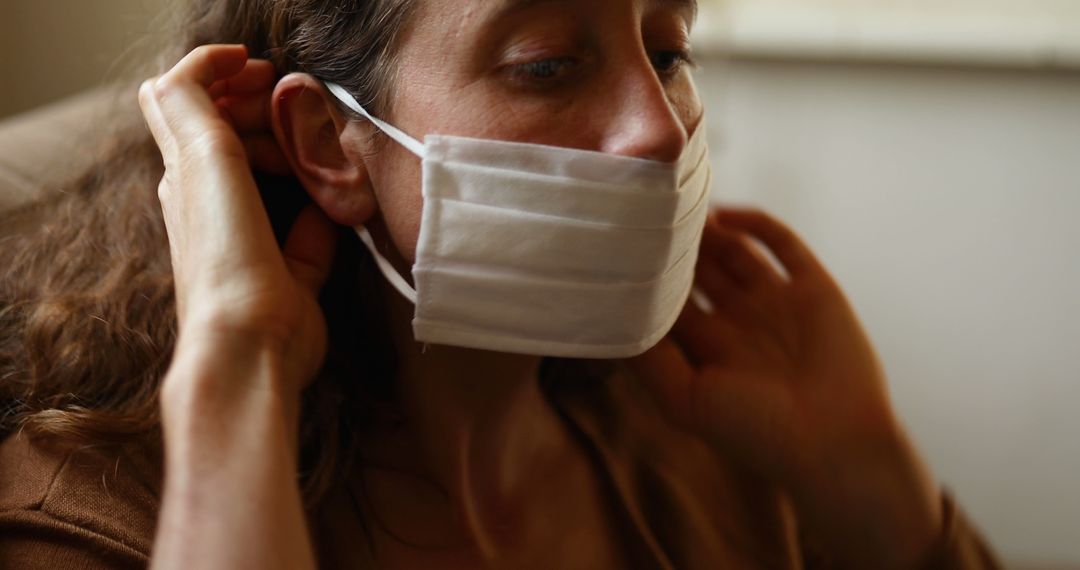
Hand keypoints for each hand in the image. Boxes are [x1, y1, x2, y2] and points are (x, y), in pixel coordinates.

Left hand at [138, 45, 335, 396]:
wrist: (250, 346)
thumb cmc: (226, 256)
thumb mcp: (205, 158)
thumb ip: (192, 102)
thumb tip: (206, 69)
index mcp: (187, 175)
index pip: (191, 104)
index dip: (224, 74)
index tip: (264, 68)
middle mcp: (212, 205)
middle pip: (233, 135)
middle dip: (264, 107)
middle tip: (300, 100)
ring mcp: (251, 239)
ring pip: (272, 176)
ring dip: (297, 148)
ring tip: (325, 146)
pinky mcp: (289, 272)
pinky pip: (310, 225)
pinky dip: (324, 204)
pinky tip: (341, 200)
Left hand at [632, 207, 941, 567]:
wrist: (834, 441)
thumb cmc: (754, 431)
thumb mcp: (684, 399)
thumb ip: (648, 359)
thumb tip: (609, 317)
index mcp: (709, 350)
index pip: (669, 300)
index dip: (648, 274)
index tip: (621, 246)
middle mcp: (740, 323)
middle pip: (699, 269)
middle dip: (676, 244)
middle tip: (648, 212)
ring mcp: (777, 303)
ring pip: (735, 251)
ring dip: (708, 229)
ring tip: (678, 204)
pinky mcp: (814, 288)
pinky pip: (782, 244)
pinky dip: (755, 223)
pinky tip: (724, 214)